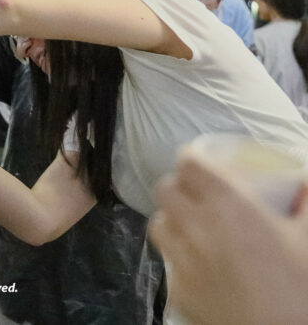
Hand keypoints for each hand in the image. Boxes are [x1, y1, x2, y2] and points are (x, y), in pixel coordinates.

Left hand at [150, 150, 307, 324]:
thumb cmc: (300, 288)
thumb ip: (307, 202)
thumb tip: (305, 180)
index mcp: (229, 206)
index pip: (188, 164)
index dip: (192, 160)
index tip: (201, 164)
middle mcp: (196, 227)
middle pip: (165, 190)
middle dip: (179, 188)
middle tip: (197, 197)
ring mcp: (181, 260)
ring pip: (158, 224)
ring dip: (172, 220)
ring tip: (191, 228)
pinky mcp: (177, 290)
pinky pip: (167, 264)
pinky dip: (178, 259)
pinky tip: (198, 266)